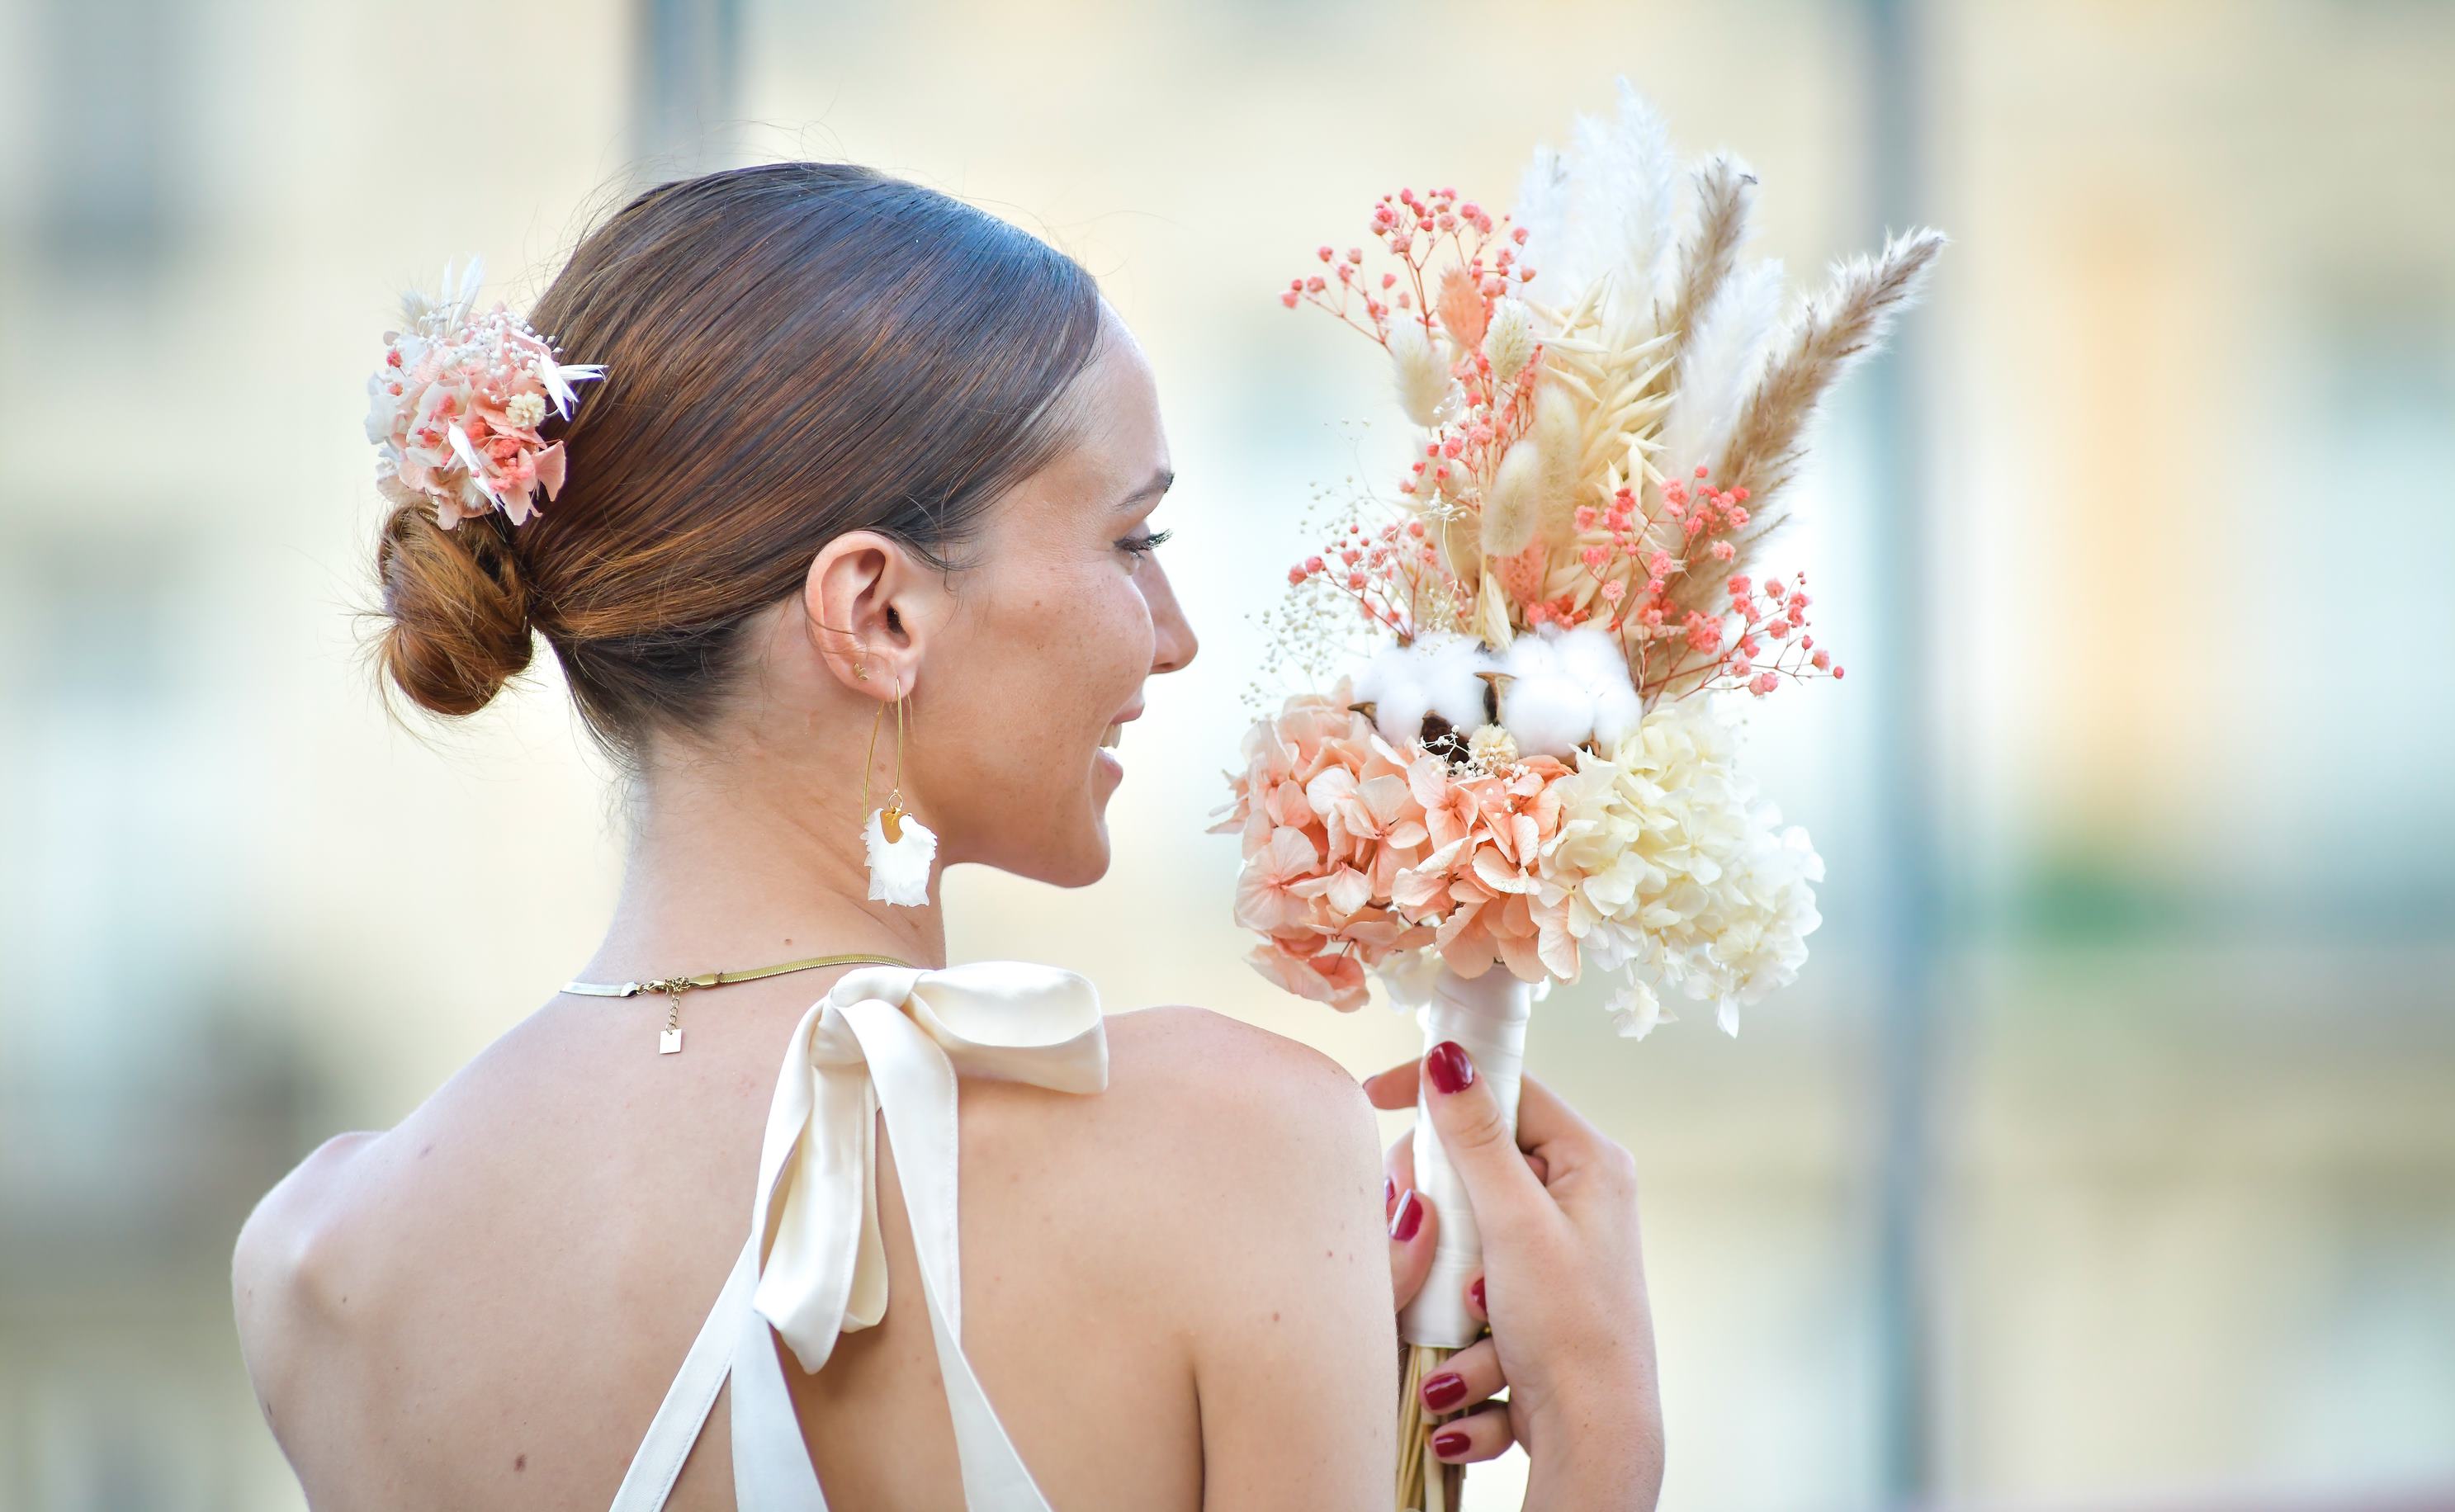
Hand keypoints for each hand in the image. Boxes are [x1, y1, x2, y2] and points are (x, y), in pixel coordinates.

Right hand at [1367, 1045, 1663, 1509]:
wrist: (1592, 1437)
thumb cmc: (1571, 1329)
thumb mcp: (1515, 1223)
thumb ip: (1476, 1138)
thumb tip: (1448, 1058)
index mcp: (1589, 1163)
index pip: (1507, 1089)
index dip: (1444, 1087)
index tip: (1380, 1094)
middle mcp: (1578, 1199)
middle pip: (1476, 1163)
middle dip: (1441, 1208)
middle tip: (1424, 1231)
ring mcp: (1554, 1252)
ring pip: (1464, 1232)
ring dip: (1450, 1281)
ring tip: (1471, 1318)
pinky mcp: (1532, 1299)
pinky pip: (1472, 1286)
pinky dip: (1464, 1324)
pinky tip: (1479, 1361)